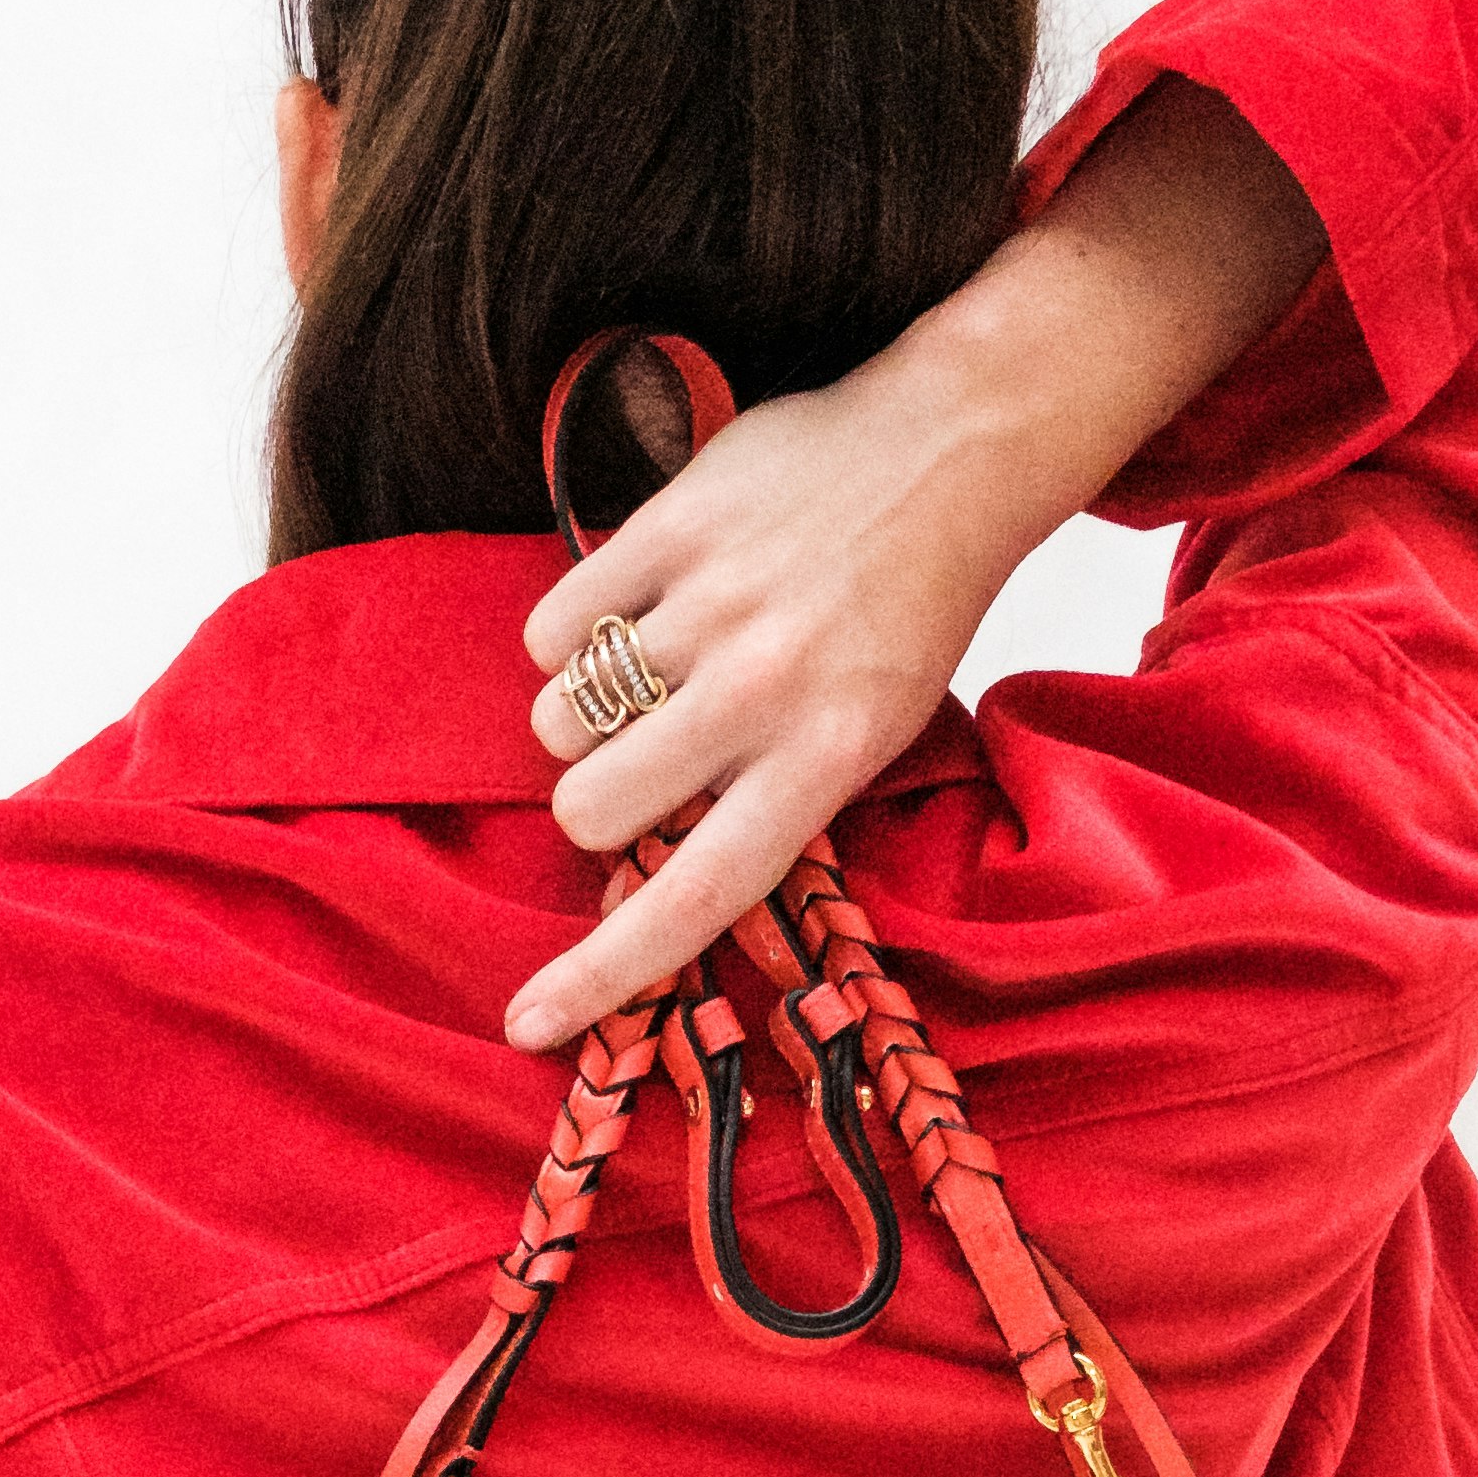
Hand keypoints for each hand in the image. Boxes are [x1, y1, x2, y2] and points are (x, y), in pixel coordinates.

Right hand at [512, 353, 1053, 1046]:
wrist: (947, 450)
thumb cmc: (899, 613)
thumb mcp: (865, 734)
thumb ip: (760, 806)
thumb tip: (630, 888)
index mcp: (825, 758)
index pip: (697, 896)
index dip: (604, 973)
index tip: (530, 1025)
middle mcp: (765, 689)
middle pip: (591, 806)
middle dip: (596, 799)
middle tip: (647, 756)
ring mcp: (713, 604)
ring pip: (558, 720)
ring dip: (581, 715)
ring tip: (648, 673)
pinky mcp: (671, 527)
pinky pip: (552, 626)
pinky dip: (570, 634)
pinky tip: (632, 612)